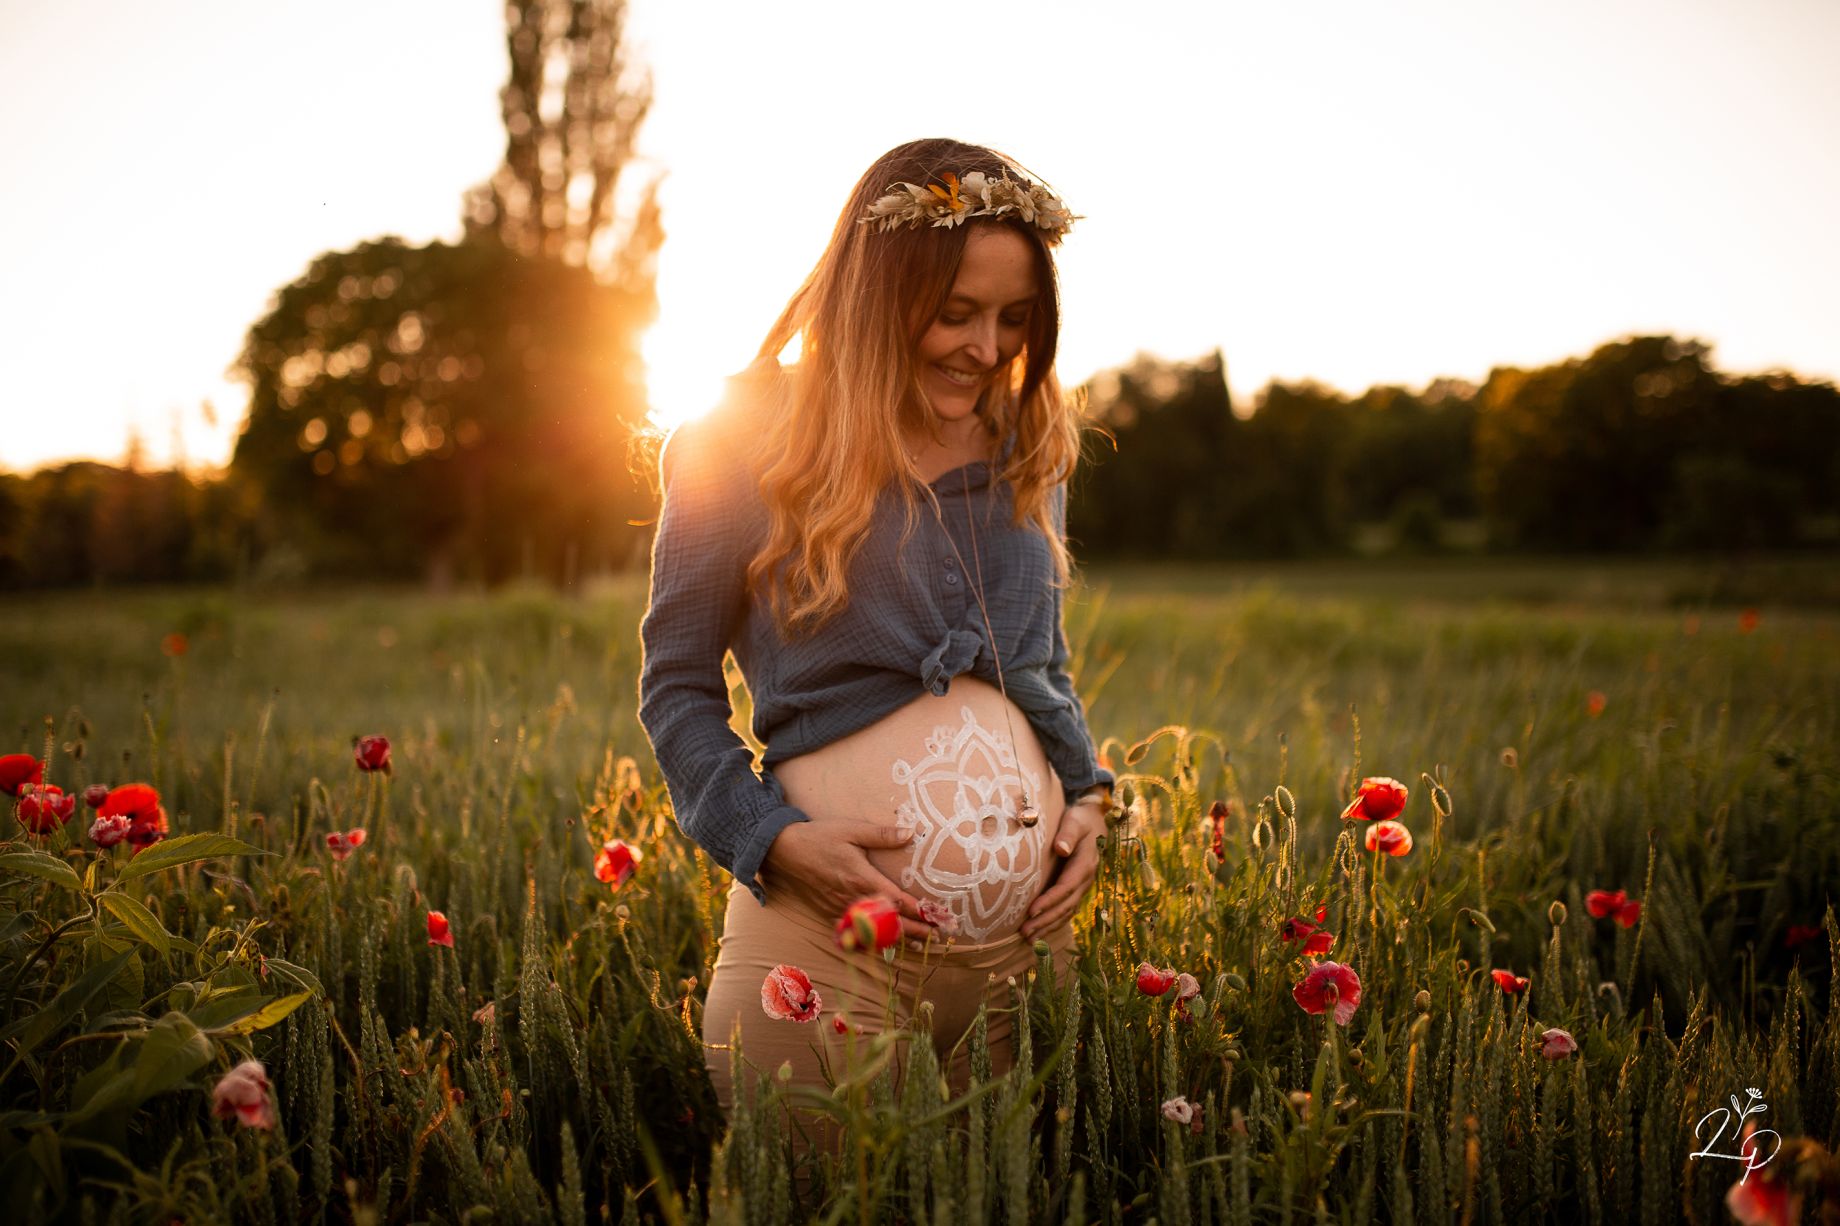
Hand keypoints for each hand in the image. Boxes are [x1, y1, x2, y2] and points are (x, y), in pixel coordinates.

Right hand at [758, 819, 935, 942]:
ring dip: (896, 938)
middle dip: (914, 930)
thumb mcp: (852, 830)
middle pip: (889, 922)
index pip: (897, 900)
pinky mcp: (830, 913)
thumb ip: (882, 834)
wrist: (785, 850)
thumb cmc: (821, 837)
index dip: (919, 911)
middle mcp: (853, 898)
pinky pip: (854, 933)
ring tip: (918, 944)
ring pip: (873, 931)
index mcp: (861, 878)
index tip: (937, 917)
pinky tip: (883, 944)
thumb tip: (910, 833)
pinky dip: (872, 941)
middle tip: (936, 937)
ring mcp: (840, 909)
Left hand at [1020, 799, 1105, 940]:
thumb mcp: (1075, 820)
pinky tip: (1040, 933)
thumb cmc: (1079, 819)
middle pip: (1065, 905)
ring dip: (1048, 926)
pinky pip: (1067, 910)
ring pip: (1066, 912)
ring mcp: (1082, 887)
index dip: (1049, 901)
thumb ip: (1068, 833)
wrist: (1094, 821)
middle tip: (1025, 933)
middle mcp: (1086, 879)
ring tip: (1029, 939)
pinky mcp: (1077, 889)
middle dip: (1046, 920)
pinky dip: (1054, 923)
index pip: (1066, 887)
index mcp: (1085, 864)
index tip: (1031, 911)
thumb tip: (1061, 849)